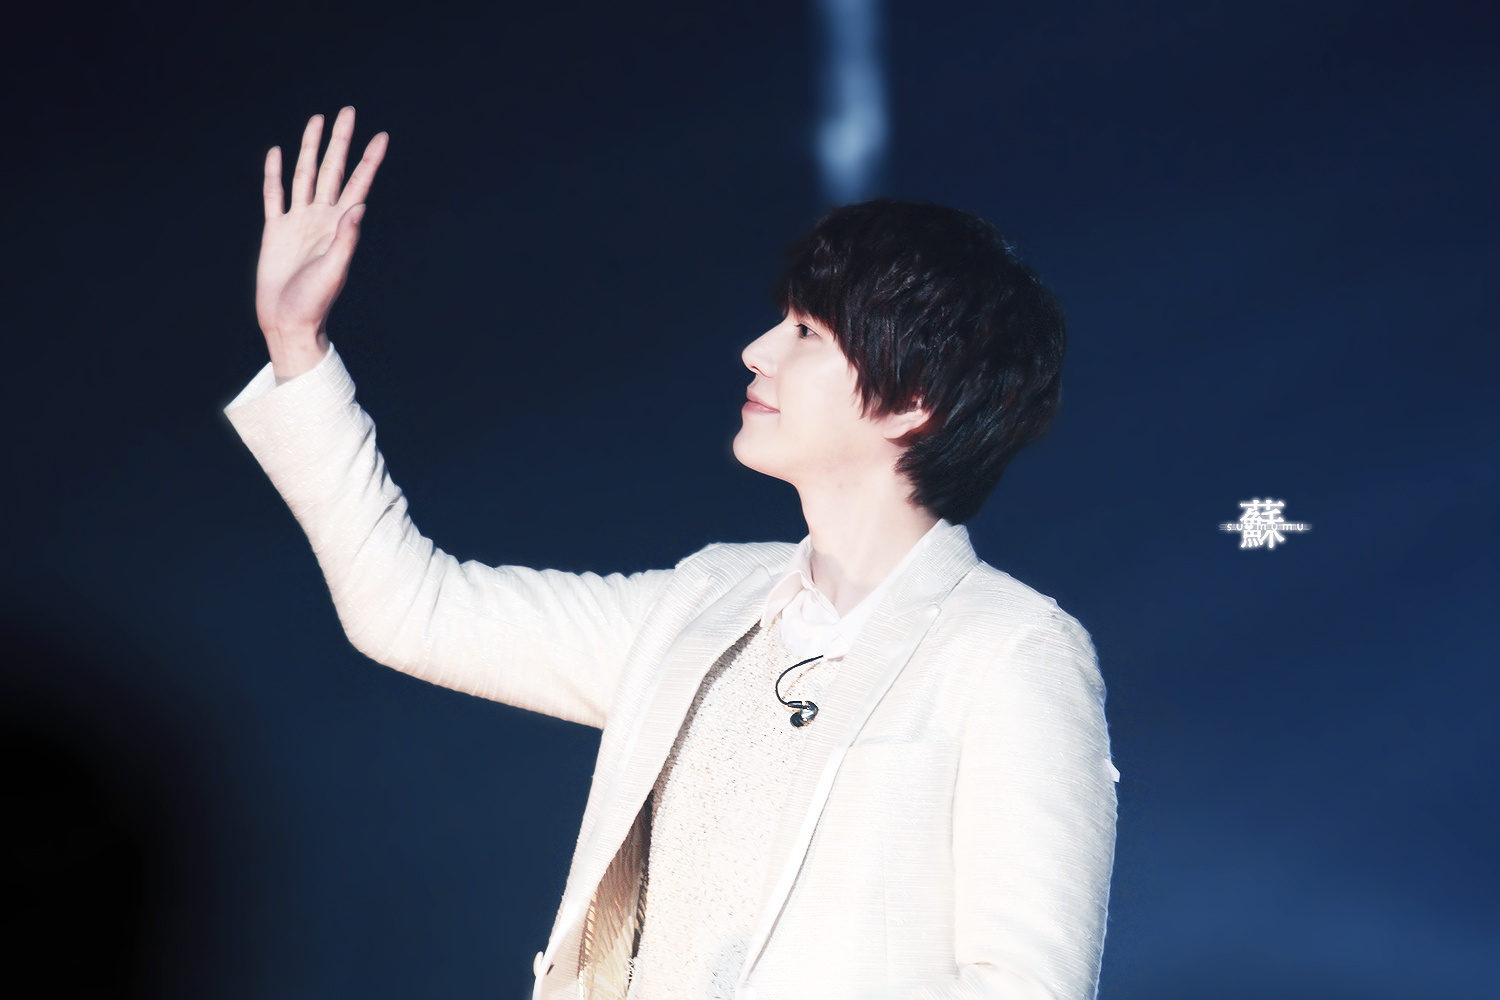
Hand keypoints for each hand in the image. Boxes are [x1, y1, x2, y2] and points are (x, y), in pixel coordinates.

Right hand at [256, 107, 387, 378]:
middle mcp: (321, 218)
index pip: (359, 184)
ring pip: (303, 174)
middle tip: (348, 111)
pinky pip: (274, 195)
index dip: (370, 160)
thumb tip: (359, 207)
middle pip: (331, 169)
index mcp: (340, 226)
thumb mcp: (335, 270)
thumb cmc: (315, 302)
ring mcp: (298, 222)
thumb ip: (346, 239)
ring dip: (309, 148)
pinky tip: (277, 153)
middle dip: (340, 141)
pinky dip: (274, 173)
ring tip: (316, 121)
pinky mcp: (275, 230)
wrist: (288, 321)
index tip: (382, 136)